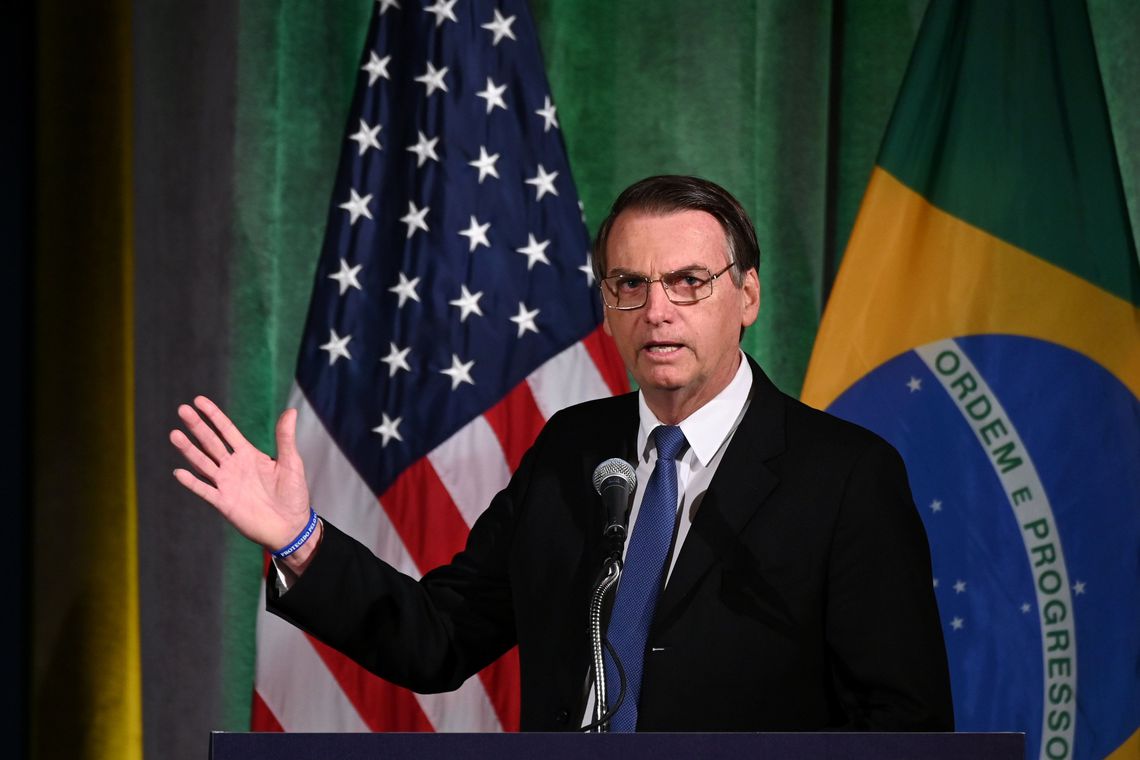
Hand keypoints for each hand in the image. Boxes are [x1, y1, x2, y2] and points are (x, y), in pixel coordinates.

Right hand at [170, 396, 311, 552]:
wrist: (291, 526)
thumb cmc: (293, 494)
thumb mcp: (291, 463)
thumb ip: (285, 438)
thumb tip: (290, 410)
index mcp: (248, 454)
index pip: (226, 430)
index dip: (213, 415)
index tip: (198, 400)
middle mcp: (233, 466)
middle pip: (211, 442)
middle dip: (197, 426)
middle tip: (182, 410)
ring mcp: (226, 484)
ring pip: (203, 463)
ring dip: (189, 450)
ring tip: (174, 434)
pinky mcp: (224, 503)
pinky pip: (205, 491)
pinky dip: (192, 482)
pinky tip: (179, 472)